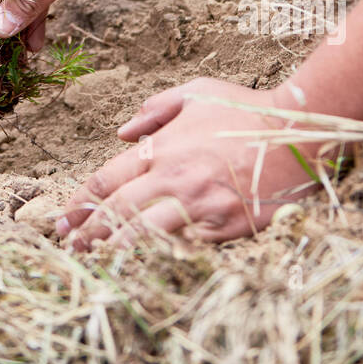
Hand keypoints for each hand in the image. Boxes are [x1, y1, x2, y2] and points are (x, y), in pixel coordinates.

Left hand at [56, 77, 332, 246]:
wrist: (298, 131)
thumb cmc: (245, 109)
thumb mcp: (196, 93)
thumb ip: (154, 110)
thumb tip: (122, 133)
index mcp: (162, 148)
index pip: (108, 180)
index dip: (82, 202)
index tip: (65, 218)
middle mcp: (174, 178)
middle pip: (118, 212)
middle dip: (88, 232)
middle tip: (69, 247)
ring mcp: (199, 206)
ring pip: (144, 235)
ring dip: (115, 251)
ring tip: (94, 262)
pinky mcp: (225, 227)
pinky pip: (183, 248)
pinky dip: (159, 259)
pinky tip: (141, 270)